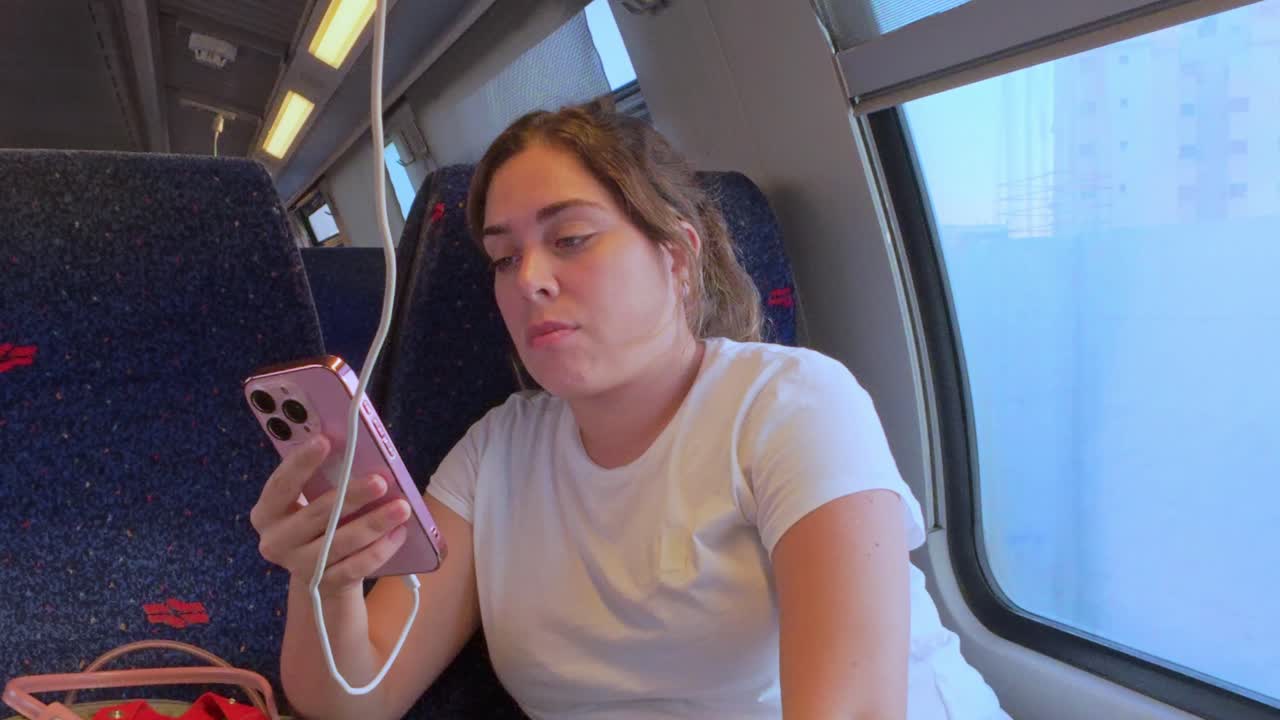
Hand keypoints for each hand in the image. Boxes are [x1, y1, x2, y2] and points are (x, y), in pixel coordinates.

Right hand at [250, 436, 410, 593]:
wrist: (319, 574)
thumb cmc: (318, 523)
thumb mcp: (310, 500)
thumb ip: (321, 478)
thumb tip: (354, 448)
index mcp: (266, 513)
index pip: (281, 485)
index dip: (301, 462)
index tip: (325, 440)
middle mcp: (276, 541)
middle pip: (317, 515)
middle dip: (352, 496)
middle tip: (380, 481)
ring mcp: (299, 566)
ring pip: (341, 543)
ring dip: (374, 523)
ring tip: (401, 507)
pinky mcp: (325, 584)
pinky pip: (357, 567)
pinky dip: (380, 550)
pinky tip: (399, 533)